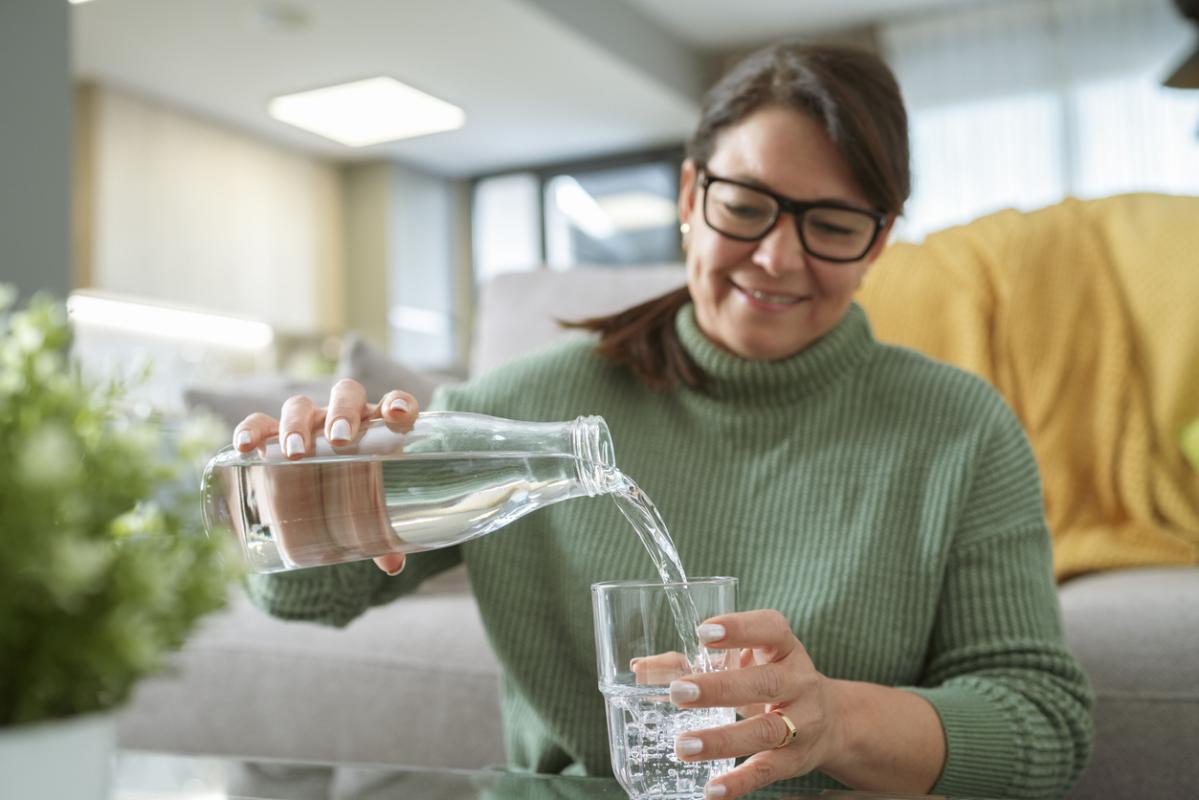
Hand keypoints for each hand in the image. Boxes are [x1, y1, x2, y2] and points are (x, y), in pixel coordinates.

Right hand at [231, 378, 419, 574]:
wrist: (316, 494)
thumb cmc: (353, 497)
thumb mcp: (370, 515)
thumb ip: (383, 536)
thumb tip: (392, 565)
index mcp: (376, 429)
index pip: (394, 404)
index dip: (399, 403)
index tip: (397, 415)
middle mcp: (342, 418)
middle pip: (344, 395)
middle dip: (341, 412)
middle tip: (339, 440)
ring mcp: (307, 423)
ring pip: (301, 406)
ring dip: (297, 424)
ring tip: (295, 452)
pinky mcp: (272, 435)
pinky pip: (258, 423)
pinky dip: (250, 429)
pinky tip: (245, 445)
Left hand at [668, 610, 843, 798]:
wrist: (831, 721)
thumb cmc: (771, 679)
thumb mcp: (744, 662)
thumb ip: (692, 662)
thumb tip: (640, 669)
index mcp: (784, 648)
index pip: (770, 629)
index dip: (740, 629)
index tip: (704, 633)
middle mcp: (798, 681)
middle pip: (764, 682)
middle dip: (719, 687)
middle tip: (678, 692)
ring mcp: (801, 721)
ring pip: (766, 729)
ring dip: (723, 739)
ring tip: (684, 745)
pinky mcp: (796, 758)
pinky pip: (768, 769)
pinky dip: (740, 781)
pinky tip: (712, 789)